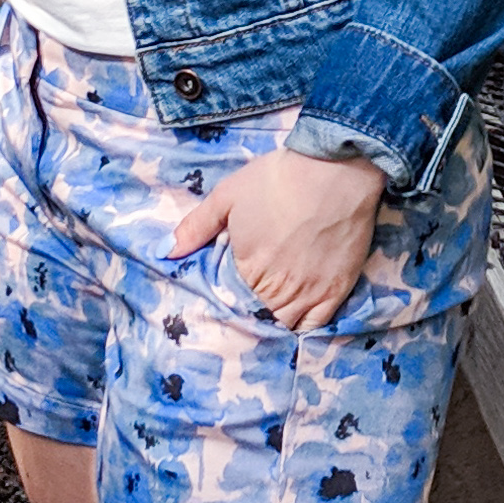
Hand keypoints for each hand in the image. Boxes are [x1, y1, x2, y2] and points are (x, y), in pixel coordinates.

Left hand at [169, 150, 384, 333]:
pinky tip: (292, 329)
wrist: (335, 170)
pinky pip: (315, 327)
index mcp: (247, 268)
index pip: (228, 303)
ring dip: (271, 327)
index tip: (218, 306)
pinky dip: (301, 332)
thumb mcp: (228, 194)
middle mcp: (277, 288)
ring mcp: (309, 293)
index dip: (223, 306)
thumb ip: (196, 226)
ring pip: (283, 327)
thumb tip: (167, 251)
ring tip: (262, 326)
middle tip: (238, 320)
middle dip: (245, 320)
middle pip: (256, 319)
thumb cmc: (278, 179)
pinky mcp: (336, 290)